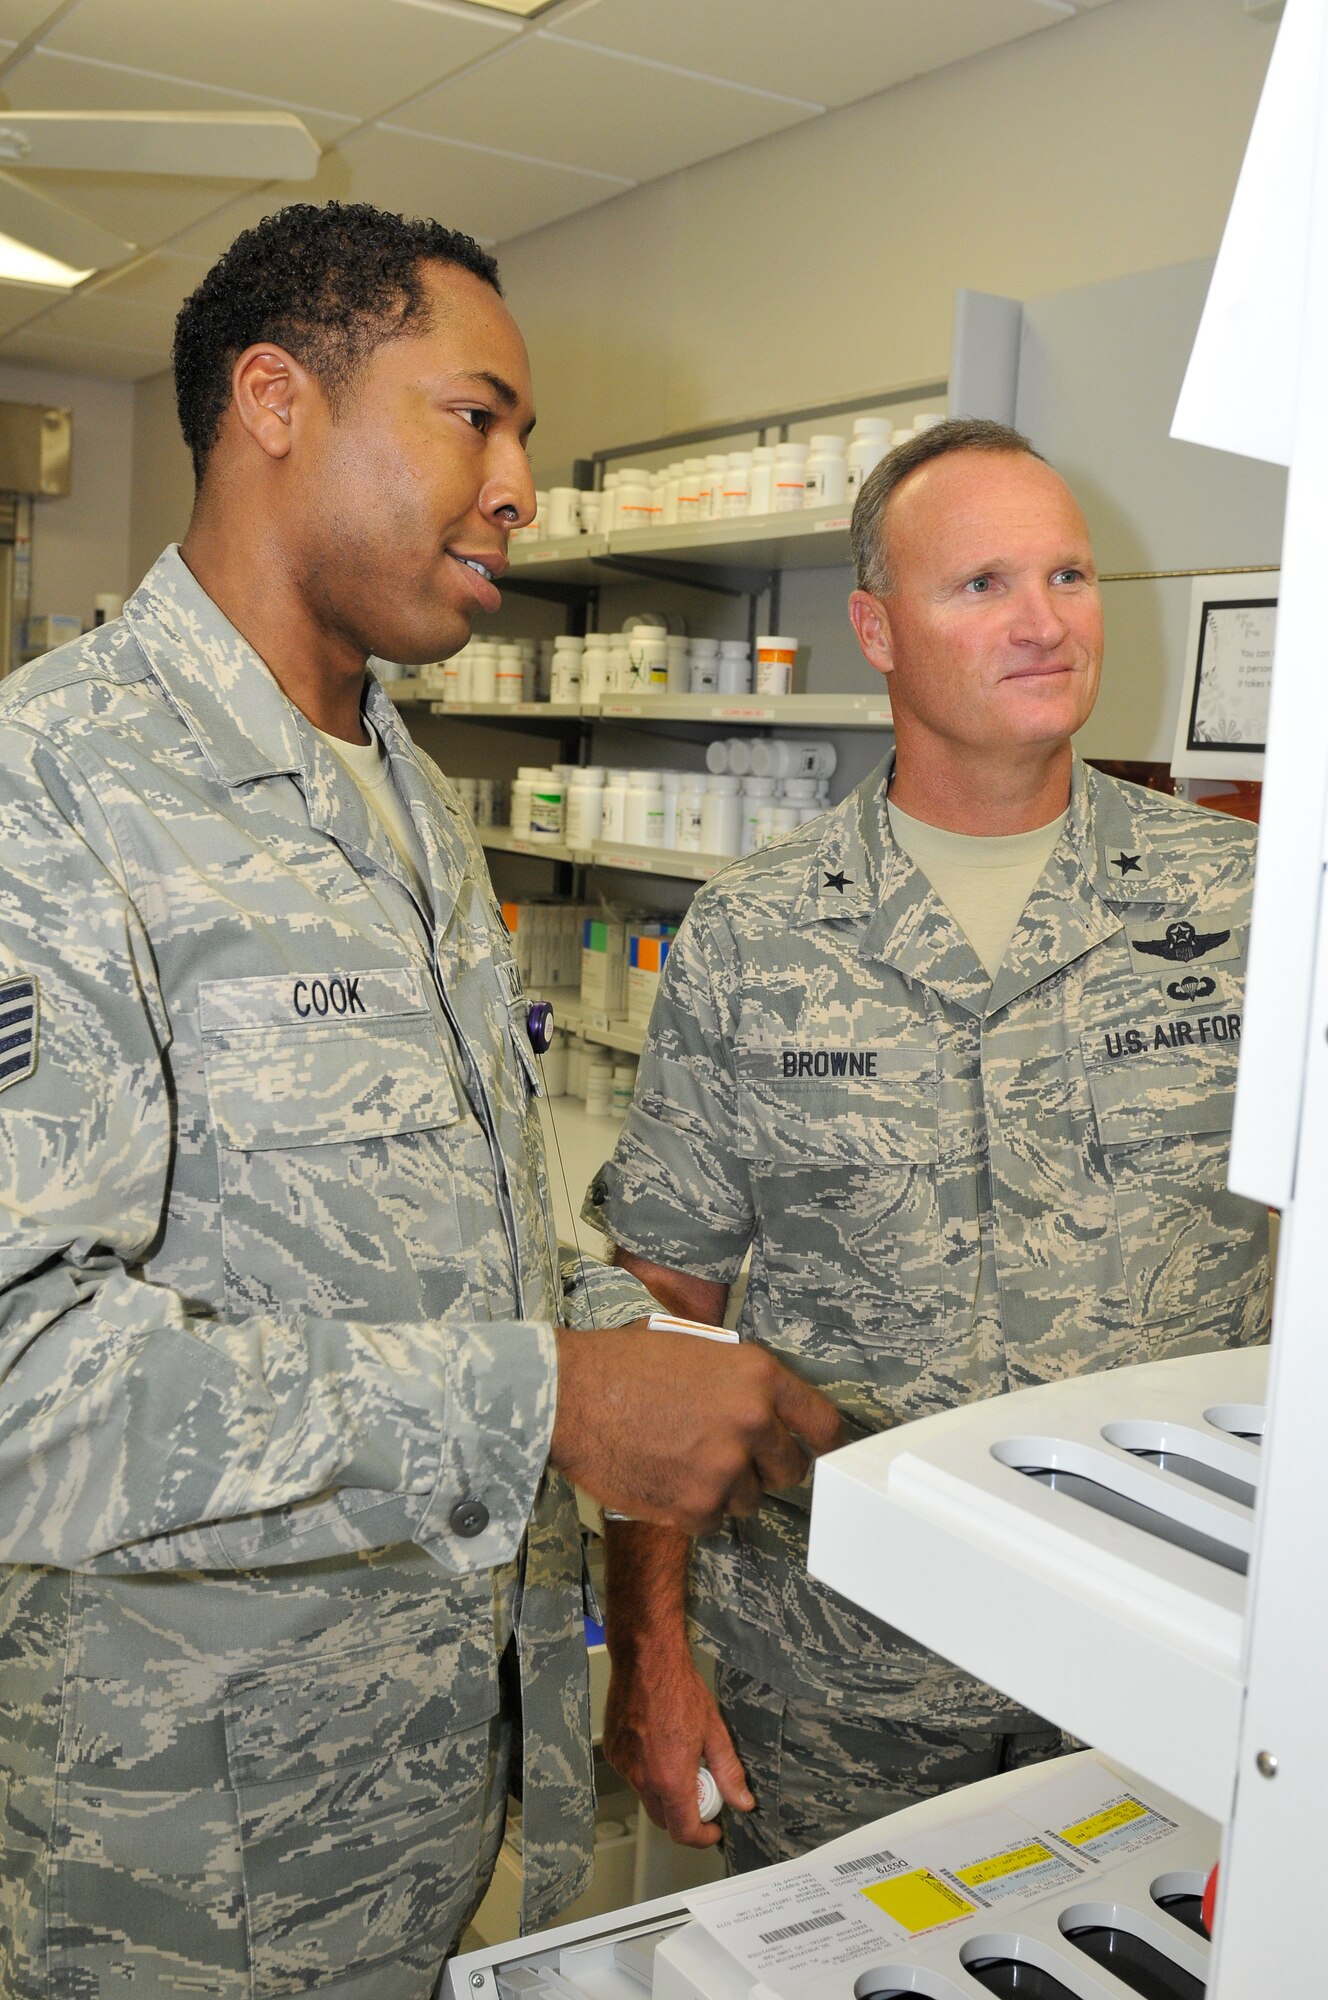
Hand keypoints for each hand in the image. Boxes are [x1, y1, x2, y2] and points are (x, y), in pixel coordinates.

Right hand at [550, 1322, 842, 1533]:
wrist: (570, 1395)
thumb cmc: (624, 1364)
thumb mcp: (697, 1346)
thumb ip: (740, 1378)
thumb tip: (770, 1407)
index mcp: (759, 1376)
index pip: (823, 1424)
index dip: (823, 1443)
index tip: (820, 1452)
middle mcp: (752, 1423)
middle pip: (790, 1470)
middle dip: (765, 1466)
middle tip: (729, 1455)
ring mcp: (726, 1470)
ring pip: (750, 1500)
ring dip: (726, 1489)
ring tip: (684, 1461)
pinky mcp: (695, 1507)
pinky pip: (712, 1520)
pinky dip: (693, 1508)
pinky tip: (665, 1478)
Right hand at [604, 1640, 751, 1847]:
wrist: (645, 1660)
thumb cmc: (679, 1689)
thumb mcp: (714, 1732)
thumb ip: (728, 1772)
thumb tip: (742, 1801)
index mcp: (670, 1778)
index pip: (684, 1831)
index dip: (702, 1837)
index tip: (713, 1829)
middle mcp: (642, 1778)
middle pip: (663, 1819)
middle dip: (685, 1816)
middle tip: (702, 1790)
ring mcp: (623, 1766)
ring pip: (647, 1796)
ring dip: (665, 1791)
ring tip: (680, 1759)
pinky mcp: (613, 1752)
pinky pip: (632, 1775)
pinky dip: (647, 1772)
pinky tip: (659, 1746)